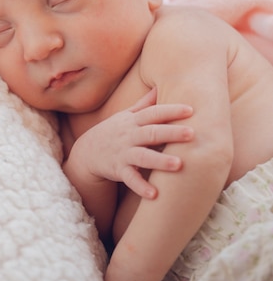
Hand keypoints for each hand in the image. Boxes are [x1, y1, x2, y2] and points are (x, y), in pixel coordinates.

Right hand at [73, 88, 193, 198]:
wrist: (87, 152)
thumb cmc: (114, 132)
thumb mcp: (127, 115)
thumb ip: (145, 103)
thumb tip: (160, 85)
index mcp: (134, 121)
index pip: (154, 113)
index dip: (171, 110)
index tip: (191, 110)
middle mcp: (129, 135)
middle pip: (151, 132)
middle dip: (171, 132)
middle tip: (192, 134)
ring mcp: (123, 153)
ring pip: (142, 156)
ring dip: (160, 160)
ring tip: (179, 165)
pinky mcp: (118, 170)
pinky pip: (130, 179)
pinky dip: (141, 187)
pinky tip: (155, 195)